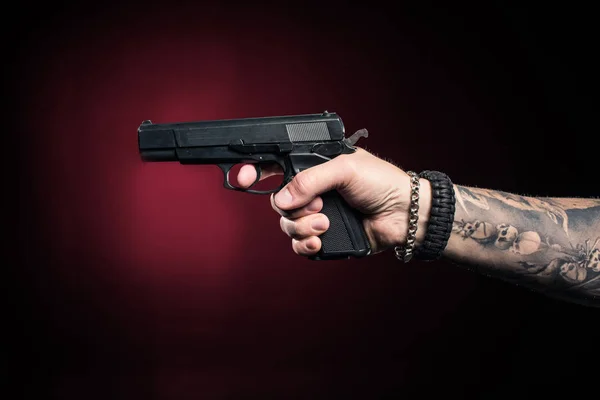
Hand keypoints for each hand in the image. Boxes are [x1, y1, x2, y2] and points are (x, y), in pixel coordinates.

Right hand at [237, 148, 431, 256]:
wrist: (404, 214)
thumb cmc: (380, 182)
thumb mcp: (344, 168)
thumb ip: (310, 179)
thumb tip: (281, 199)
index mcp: (314, 168)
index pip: (276, 167)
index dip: (256, 172)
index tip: (242, 178)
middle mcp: (312, 192)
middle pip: (278, 202)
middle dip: (292, 207)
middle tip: (317, 206)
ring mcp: (317, 216)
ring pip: (287, 225)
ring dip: (302, 226)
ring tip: (325, 223)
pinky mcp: (324, 237)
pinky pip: (299, 245)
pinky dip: (305, 245)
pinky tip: (319, 240)